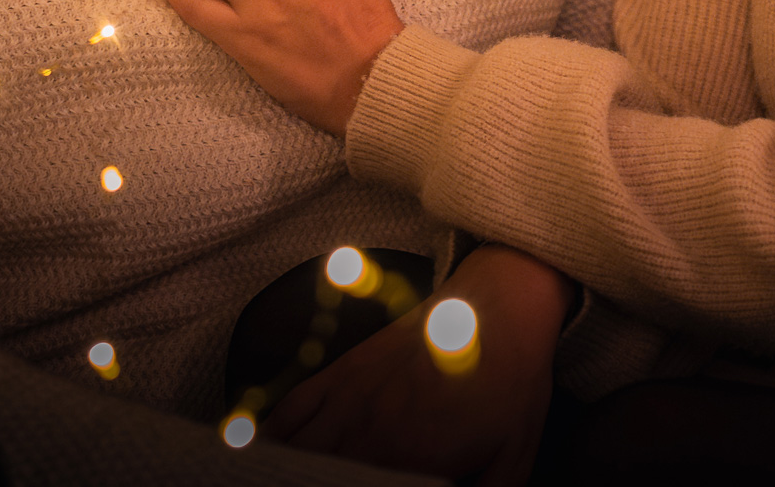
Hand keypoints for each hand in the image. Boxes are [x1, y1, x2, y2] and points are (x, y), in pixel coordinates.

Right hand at [265, 246, 573, 485]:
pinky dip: (270, 437)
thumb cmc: (512, 385)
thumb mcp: (514, 459)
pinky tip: (260, 455)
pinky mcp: (345, 369)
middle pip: (318, 477)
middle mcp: (369, 429)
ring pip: (296, 452)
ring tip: (274, 483)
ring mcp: (350, 395)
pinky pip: (291, 409)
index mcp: (410, 460)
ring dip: (287, 472)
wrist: (503, 305)